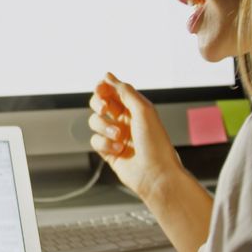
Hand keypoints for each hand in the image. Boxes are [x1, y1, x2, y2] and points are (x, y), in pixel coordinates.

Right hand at [87, 72, 183, 200]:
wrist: (156, 175)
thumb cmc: (155, 143)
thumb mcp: (143, 110)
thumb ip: (125, 91)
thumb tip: (108, 76)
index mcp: (135, 108)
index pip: (113, 91)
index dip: (104, 88)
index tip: (101, 89)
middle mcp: (124, 121)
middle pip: (99, 104)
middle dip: (99, 104)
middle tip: (105, 109)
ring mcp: (115, 136)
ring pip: (95, 122)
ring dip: (105, 128)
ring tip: (119, 137)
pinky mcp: (108, 151)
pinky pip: (95, 141)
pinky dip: (105, 144)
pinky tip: (118, 150)